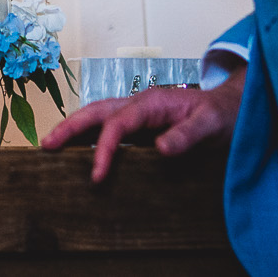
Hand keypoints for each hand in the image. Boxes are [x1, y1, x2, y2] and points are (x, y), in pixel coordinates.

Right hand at [40, 70, 241, 182]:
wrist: (231, 107)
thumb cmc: (221, 115)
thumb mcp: (210, 125)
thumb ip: (187, 136)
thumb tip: (160, 148)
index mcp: (152, 103)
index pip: (118, 124)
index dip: (103, 148)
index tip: (96, 175)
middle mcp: (139, 104)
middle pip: (96, 111)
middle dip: (70, 127)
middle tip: (46, 145)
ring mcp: (137, 112)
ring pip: (98, 115)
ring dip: (75, 128)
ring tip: (52, 145)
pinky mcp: (140, 123)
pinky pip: (108, 125)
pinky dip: (89, 134)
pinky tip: (80, 148)